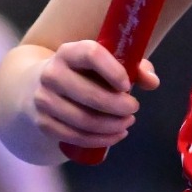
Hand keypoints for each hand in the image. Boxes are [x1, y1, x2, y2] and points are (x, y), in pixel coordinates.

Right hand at [27, 41, 158, 151]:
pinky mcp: (43, 123)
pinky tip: (115, 135)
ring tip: (127, 123)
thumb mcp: (105, 63)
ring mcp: (44, 100)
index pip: (90, 54)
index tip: (128, 85)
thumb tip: (152, 82)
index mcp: (69, 52)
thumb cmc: (83, 73)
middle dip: (119, 106)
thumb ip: (134, 67)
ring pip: (83, 120)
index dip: (113, 70)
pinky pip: (75, 136)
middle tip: (134, 108)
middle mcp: (52, 74)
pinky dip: (100, 140)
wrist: (39, 85)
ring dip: (112, 126)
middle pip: (89, 94)